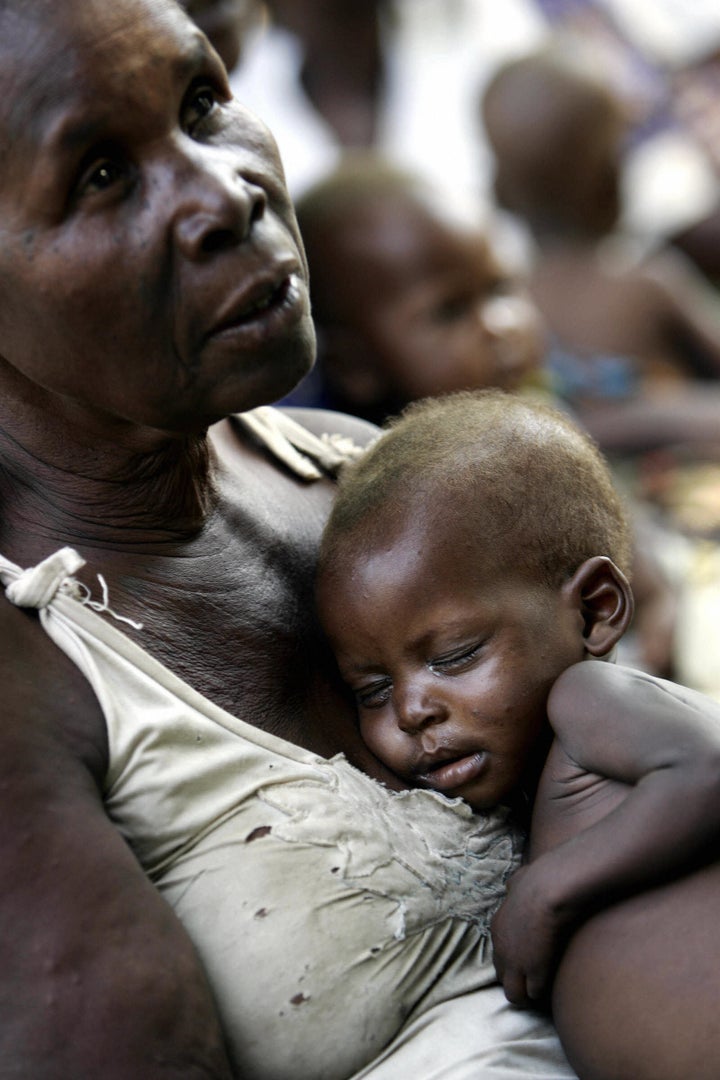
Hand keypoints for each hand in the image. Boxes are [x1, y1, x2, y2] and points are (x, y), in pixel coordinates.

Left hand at [491, 864, 570, 1007]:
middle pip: (502, 977)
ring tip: (544, 994)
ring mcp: (516, 962)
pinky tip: (554, 988)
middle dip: (517, 981)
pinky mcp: (534, 971)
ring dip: (529, 994)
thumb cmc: (538, 879)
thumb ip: (514, 887)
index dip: (513, 962)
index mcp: (497, 928)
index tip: (527, 963)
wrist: (549, 888)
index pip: (499, 956)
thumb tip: (514, 885)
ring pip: (515, 994)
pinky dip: (543, 993)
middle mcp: (501, 948)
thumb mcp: (518, 880)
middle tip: (535, 981)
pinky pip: (534, 993)